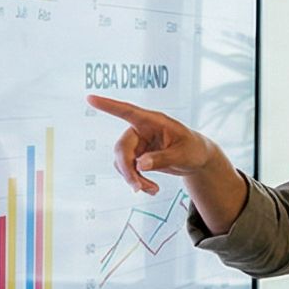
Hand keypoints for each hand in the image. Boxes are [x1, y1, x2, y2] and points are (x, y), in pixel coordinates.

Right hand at [88, 94, 246, 235]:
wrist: (197, 159)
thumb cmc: (193, 149)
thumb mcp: (182, 154)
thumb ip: (162, 158)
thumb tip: (140, 164)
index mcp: (153, 121)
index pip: (127, 111)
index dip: (108, 106)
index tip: (90, 99)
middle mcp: (141, 131)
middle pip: (122, 148)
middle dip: (127, 170)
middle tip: (137, 187)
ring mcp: (137, 144)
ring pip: (123, 163)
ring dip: (134, 178)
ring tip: (152, 189)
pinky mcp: (137, 156)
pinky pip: (129, 170)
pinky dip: (137, 181)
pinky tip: (151, 188)